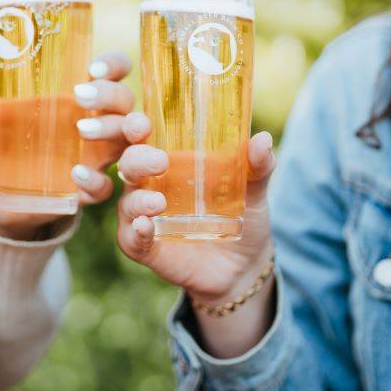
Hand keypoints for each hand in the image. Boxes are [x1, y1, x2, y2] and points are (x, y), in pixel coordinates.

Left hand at [0, 51, 133, 237]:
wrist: (1, 189)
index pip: (115, 70)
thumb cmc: (7, 137)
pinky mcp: (89, 188)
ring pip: (126, 140)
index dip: (113, 64)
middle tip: (80, 96)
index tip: (92, 68)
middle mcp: (100, 120)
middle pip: (125, 100)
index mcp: (83, 93)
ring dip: (112, 130)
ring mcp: (98, 155)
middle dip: (111, 94)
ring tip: (81, 128)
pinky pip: (105, 187)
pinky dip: (95, 180)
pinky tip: (76, 174)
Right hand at [114, 112, 276, 306]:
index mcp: (170, 163)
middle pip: (129, 165)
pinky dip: (136, 232)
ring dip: (137, 200)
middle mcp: (151, 186)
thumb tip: (264, 139)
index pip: (143, 138)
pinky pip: (132, 239)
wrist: (244, 266)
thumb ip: (258, 166)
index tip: (143, 124)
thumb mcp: (254, 190)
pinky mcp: (147, 247)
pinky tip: (146, 226)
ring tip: (158, 202)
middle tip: (160, 162)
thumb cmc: (243, 217)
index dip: (135, 127)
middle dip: (137, 160)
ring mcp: (146, 217)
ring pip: (127, 203)